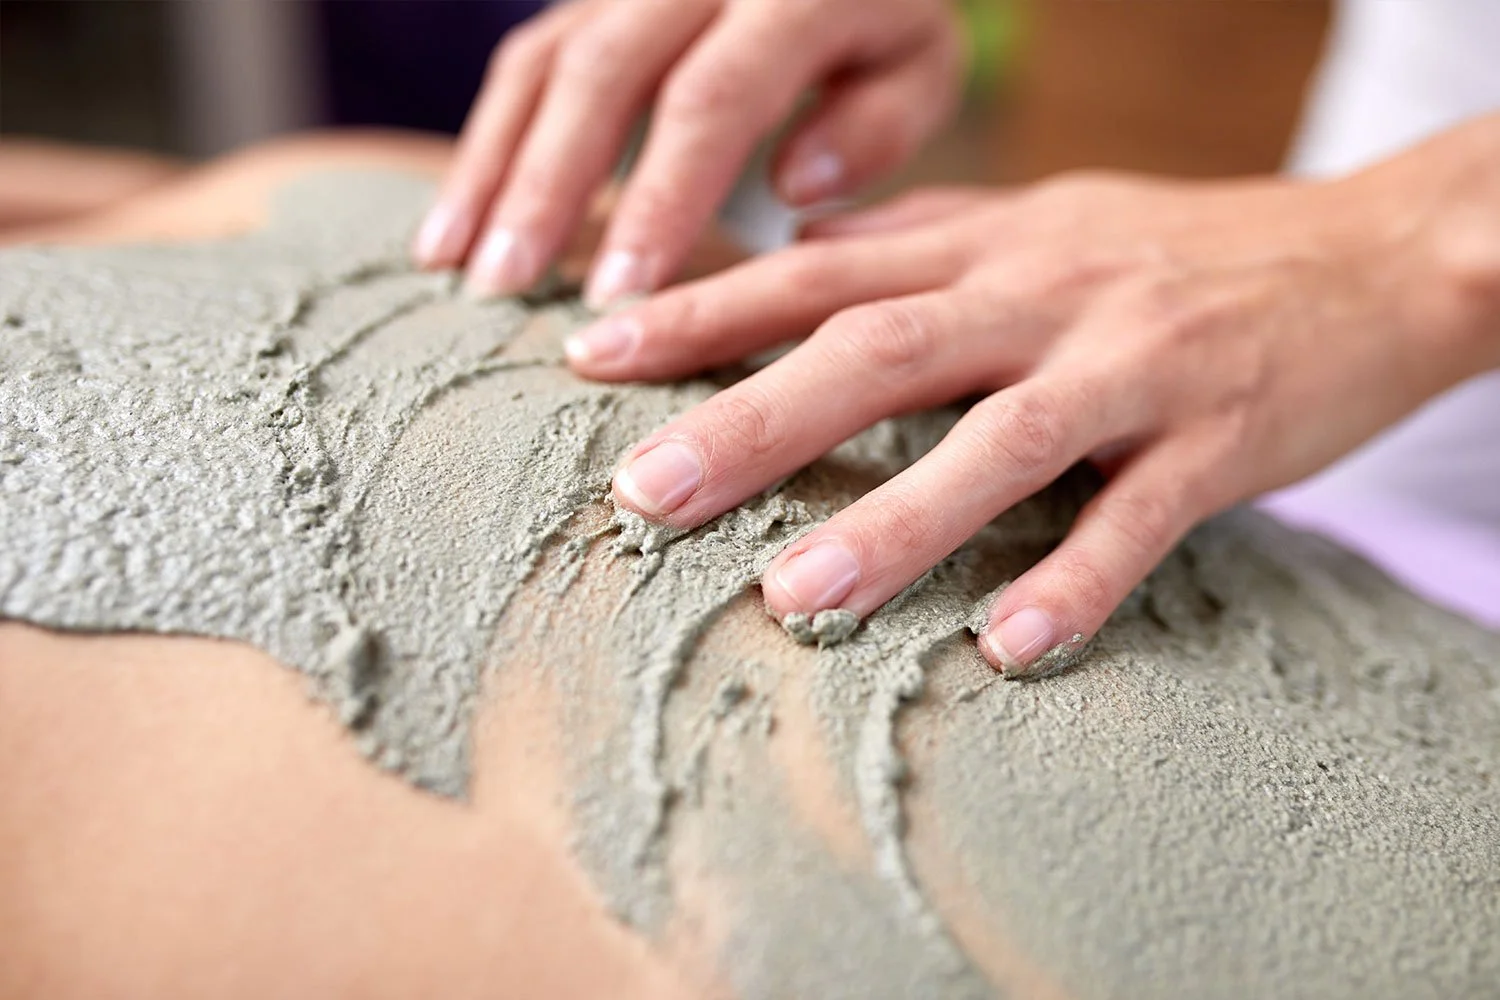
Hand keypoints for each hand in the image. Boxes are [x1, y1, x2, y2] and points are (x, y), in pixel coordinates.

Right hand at [411, 0, 962, 305]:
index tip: (623, 296)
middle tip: (511, 293)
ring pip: (546, 63)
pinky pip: (525, 63)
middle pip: (604, 73)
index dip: (660, 197)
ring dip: (493, 169)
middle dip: (549, 187)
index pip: (713, 95)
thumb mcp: (918, 63)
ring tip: (455, 272)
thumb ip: (876, 123)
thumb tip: (793, 187)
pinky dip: (484, 148)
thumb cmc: (883, 25)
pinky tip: (450, 230)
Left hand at [563, 118, 1499, 674]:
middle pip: (881, 351)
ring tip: (796, 596)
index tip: (590, 354)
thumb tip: (798, 252)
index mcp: (990, 245)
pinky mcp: (1226, 439)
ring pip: (1005, 439)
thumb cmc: (1176, 250)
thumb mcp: (1041, 220)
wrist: (1374, 252)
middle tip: (643, 494)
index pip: (822, 272)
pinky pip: (1144, 519)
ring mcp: (1139, 366)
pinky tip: (1010, 650)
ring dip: (899, 519)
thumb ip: (923, 239)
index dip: (703, 310)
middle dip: (754, 421)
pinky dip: (1078, 582)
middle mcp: (1048, 295)